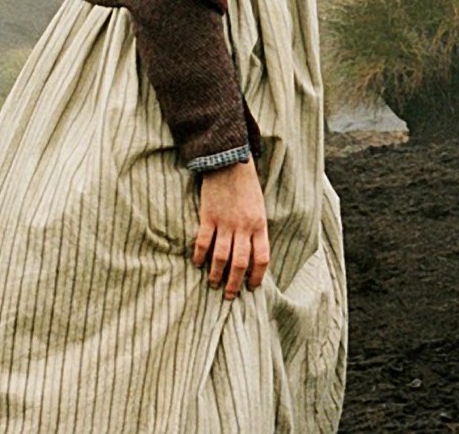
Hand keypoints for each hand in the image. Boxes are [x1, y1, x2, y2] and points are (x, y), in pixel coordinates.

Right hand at [191, 159, 269, 299]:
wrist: (229, 162)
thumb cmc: (246, 186)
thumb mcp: (259, 208)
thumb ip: (256, 229)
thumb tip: (252, 254)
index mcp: (259, 225)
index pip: (261, 258)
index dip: (257, 276)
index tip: (251, 288)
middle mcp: (243, 226)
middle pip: (240, 262)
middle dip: (234, 282)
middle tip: (229, 296)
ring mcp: (225, 222)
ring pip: (221, 256)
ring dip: (216, 274)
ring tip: (213, 284)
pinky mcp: (208, 216)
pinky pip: (203, 241)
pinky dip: (199, 255)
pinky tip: (197, 264)